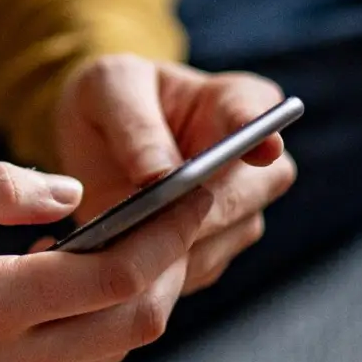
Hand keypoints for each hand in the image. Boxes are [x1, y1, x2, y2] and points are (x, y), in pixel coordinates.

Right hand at [0, 162, 213, 361]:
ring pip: (111, 352)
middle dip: (172, 260)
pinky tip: (77, 280)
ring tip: (137, 236)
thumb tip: (71, 190)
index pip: (120, 272)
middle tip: (177, 207)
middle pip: (136, 320)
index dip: (172, 227)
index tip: (199, 184)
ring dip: (138, 295)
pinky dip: (97, 325)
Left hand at [54, 54, 297, 293]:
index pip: (258, 118)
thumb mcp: (110, 88)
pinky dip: (156, 273)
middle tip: (152, 220)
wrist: (97, 135)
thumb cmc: (112, 97)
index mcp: (236, 101)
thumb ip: (135, 126)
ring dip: (174, 248)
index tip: (263, 149)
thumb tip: (159, 176)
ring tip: (119, 246)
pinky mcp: (209, 249)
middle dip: (203, 210)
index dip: (264, 137)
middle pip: (249, 194)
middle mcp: (252, 161)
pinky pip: (191, 271)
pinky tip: (116, 267)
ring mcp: (237, 210)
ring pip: (221, 240)